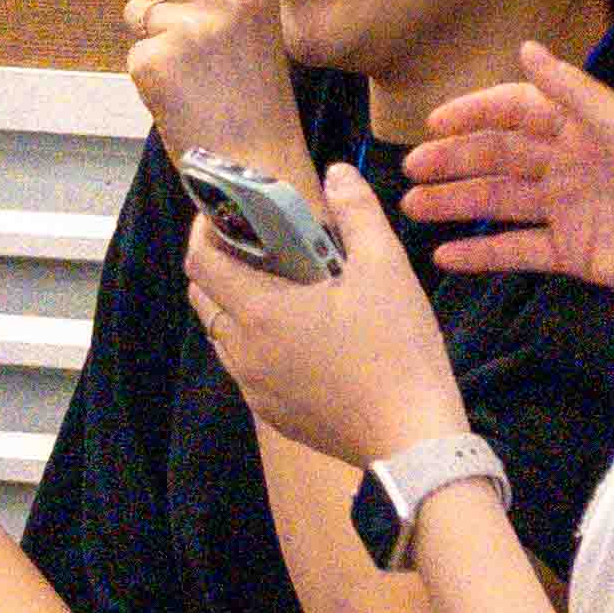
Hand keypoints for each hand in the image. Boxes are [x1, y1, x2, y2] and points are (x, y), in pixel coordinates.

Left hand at [119, 0, 305, 168]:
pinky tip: (183, 94)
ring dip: (154, 41)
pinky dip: (150, 76)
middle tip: (197, 45)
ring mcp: (191, 26)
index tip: (200, 4)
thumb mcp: (234, 18)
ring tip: (195, 71)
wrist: (258, 158)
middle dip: (157, 1)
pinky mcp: (159, 61)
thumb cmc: (247, 89)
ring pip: (136, 10)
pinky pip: (133, 51)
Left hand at [185, 160, 467, 468]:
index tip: (225, 209)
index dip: (205, 228)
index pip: (201, 261)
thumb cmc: (397, 350)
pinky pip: (246, 367)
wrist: (412, 439)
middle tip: (261, 242)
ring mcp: (253, 388)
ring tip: (286, 286)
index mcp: (260, 313)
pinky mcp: (271, 414)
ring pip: (224, 334)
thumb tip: (338, 173)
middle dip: (220, 262)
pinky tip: (303, 333)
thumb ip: (357, 212)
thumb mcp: (385, 268)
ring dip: (239, 303)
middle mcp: (243, 353)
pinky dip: (257, 340)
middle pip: (204, 297)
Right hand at [398, 33, 613, 321]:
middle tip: (410, 169)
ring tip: (414, 207)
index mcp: (581, 126)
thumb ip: (570, 91)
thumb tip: (527, 47)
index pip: (516, 111)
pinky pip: (516, 250)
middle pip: (500, 157)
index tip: (433, 123)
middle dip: (454, 160)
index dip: (475, 113)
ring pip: (500, 202)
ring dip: (456, 203)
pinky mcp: (570, 252)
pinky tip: (445, 255)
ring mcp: (566, 209)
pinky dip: (482, 254)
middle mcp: (568, 163)